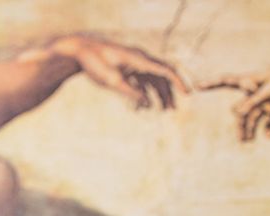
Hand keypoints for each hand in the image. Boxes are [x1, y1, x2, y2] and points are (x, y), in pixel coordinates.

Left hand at [52, 35, 189, 109]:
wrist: (80, 50)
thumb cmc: (95, 63)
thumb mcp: (111, 81)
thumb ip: (131, 92)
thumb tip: (148, 104)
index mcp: (139, 59)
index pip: (165, 70)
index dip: (178, 82)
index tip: (188, 94)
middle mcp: (140, 59)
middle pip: (162, 76)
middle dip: (169, 93)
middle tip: (172, 110)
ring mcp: (135, 63)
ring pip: (153, 79)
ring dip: (159, 95)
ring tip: (163, 110)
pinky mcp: (128, 68)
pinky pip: (143, 81)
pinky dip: (146, 93)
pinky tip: (144, 107)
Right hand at [199, 65, 269, 140]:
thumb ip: (253, 101)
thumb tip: (236, 113)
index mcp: (250, 82)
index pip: (227, 81)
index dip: (211, 84)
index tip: (197, 86)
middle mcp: (255, 93)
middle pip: (241, 111)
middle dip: (240, 125)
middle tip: (243, 140)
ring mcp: (264, 102)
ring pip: (252, 119)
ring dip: (249, 130)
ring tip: (247, 142)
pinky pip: (267, 122)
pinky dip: (267, 130)